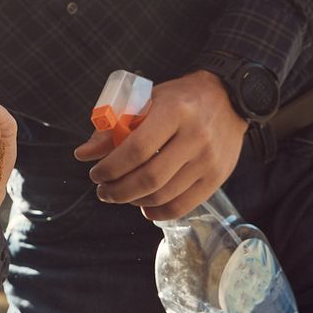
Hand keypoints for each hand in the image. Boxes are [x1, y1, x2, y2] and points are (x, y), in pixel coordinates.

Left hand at [73, 70, 246, 221]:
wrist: (229, 99)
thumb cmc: (181, 99)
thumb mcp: (147, 101)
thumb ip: (115, 127)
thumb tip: (83, 154)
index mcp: (174, 112)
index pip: (136, 149)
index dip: (111, 167)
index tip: (95, 174)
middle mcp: (195, 137)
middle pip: (149, 178)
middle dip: (118, 190)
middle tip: (103, 191)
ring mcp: (208, 160)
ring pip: (163, 195)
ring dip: (134, 201)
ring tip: (120, 195)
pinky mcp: (217, 178)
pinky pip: (183, 206)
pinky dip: (158, 212)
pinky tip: (144, 207)